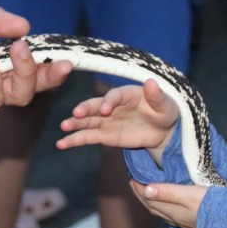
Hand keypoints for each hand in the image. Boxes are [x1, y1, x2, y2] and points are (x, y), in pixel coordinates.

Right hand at [56, 79, 178, 161]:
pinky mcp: (104, 135)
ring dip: (75, 124)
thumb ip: (156, 95)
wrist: (162, 129)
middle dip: (86, 109)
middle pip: (95, 106)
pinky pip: (87, 137)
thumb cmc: (164, 111)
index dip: (109, 101)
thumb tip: (151, 83)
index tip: (106, 110)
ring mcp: (106, 121)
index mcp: (125, 94)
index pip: (114, 96)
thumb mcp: (165, 104)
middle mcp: (111, 105)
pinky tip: (62, 144)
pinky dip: (74, 140)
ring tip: (64, 127)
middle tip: (76, 113)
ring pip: (87, 121)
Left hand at [131, 181, 207, 227]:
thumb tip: (146, 190)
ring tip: (145, 190)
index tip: (132, 177)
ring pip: (159, 211)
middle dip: (141, 195)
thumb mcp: (188, 194)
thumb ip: (167, 192)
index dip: (139, 188)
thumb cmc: (210, 205)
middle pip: (151, 206)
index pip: (149, 199)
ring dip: (150, 201)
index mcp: (171, 210)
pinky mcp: (190, 222)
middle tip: (133, 182)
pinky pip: (168, 214)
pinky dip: (160, 206)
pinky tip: (165, 203)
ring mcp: (182, 222)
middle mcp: (173, 218)